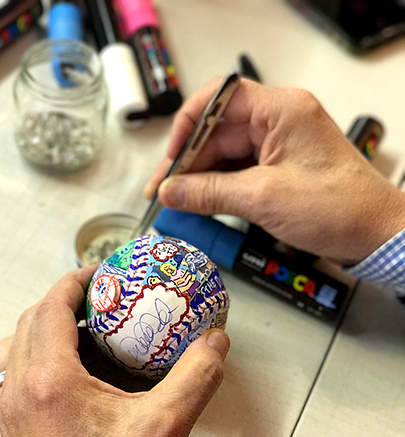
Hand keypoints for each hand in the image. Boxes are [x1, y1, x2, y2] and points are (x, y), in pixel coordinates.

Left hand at [0, 267, 229, 436]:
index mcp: (51, 380)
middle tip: (92, 300)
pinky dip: (15, 378)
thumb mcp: (168, 426)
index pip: (50, 308)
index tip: (97, 274)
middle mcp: (21, 394)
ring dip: (34, 334)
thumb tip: (215, 341)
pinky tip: (37, 386)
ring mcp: (9, 419)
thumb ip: (197, 375)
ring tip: (67, 334)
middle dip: (58, 302)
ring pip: (6, 355)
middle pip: (26, 324)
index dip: (73, 282)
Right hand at [146, 78, 404, 265]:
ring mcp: (278, 145)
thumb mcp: (262, 198)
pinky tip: (197, 202)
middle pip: (218, 131)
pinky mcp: (279, 167)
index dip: (187, 126)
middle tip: (162, 191)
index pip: (219, 99)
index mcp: (280, 110)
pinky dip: (217, 187)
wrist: (375, 235)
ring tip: (173, 201)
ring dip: (199, 177)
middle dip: (188, 161)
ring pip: (225, 153)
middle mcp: (278, 120)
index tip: (170, 159)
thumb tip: (168, 192)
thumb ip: (209, 192)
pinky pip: (238, 170)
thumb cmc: (334, 208)